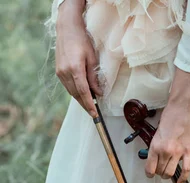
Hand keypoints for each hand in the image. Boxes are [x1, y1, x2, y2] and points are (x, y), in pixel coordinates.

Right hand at [55, 0, 102, 116]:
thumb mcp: (92, 58)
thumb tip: (98, 93)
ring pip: (71, 92)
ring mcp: (60, 73)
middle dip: (85, 105)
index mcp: (75, 69)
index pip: (83, 92)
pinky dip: (75, 92)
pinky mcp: (58, 72)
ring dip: (80, 99)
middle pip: (76, 94)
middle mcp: (65, 72)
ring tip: (89, 105)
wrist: (67, 28)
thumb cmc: (82, 40)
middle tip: (94, 113)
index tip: (95, 114)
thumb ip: (94, 77)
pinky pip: (68, 86)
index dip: (89, 105)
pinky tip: (82, 94)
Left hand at [145, 68, 189, 182]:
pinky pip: (186, 170)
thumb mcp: (157, 132)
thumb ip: (156, 146)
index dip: (149, 173)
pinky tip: (180, 182)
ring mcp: (178, 152)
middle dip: (159, 173)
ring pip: (171, 173)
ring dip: (168, 175)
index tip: (151, 173)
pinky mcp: (189, 151)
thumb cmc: (170, 116)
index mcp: (155, 145)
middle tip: (161, 169)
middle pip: (160, 171)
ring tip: (168, 173)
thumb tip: (157, 158)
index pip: (150, 167)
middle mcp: (165, 151)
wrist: (183, 107)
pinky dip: (183, 178)